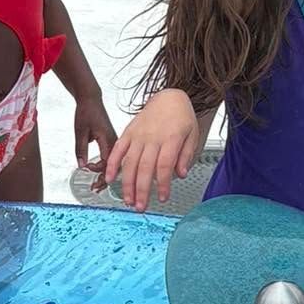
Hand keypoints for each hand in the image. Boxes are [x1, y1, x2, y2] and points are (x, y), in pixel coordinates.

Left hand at [73, 95, 117, 190]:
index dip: (98, 170)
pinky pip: (113, 158)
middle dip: (105, 179)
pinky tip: (100, 172)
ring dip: (106, 175)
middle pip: (114, 166)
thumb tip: (82, 165)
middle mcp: (115, 141)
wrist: (91, 99)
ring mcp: (115, 142)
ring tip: (97, 184)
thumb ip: (81, 150)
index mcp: (108, 139)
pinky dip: (107, 167)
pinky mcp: (112, 141)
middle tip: (95, 188)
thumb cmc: (87, 111)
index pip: (108, 162)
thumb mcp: (80, 132)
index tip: (88, 169)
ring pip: (114, 164)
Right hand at [104, 89, 200, 211]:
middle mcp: (152, 138)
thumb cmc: (182, 117)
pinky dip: (112, 164)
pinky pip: (118, 149)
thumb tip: (180, 174)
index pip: (164, 166)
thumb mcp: (192, 134)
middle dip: (142, 190)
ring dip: (127, 183)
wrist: (169, 97)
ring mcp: (138, 135)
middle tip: (141, 207)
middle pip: (145, 168)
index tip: (163, 198)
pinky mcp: (128, 132)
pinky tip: (110, 178)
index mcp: (171, 138)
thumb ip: (186, 155)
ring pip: (130, 162)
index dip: (163, 184)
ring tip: (128, 200)